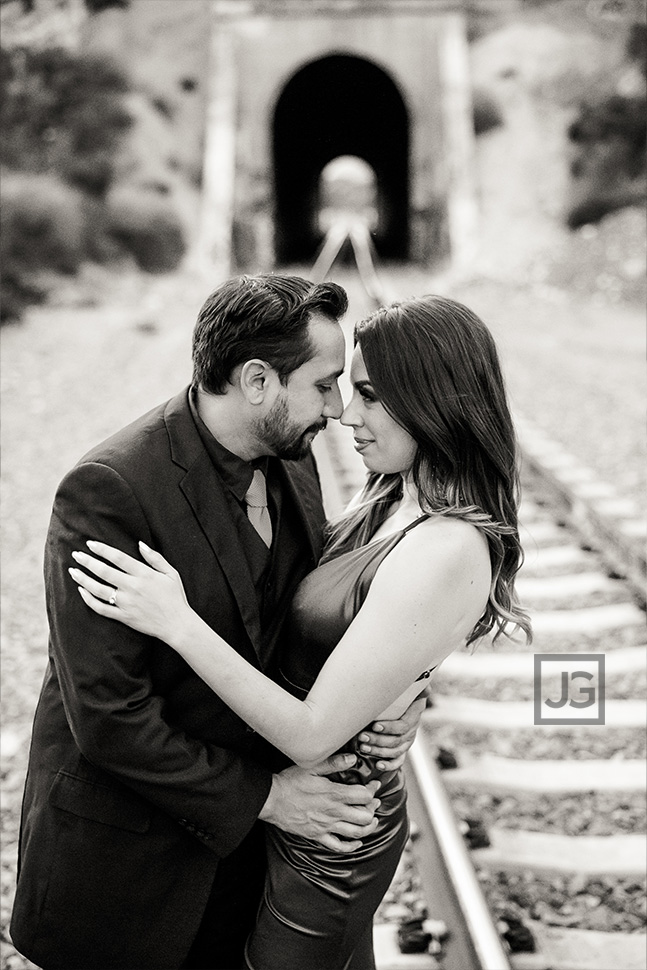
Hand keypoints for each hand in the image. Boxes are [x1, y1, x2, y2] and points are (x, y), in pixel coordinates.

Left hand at [69, 540, 193, 645]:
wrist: (177, 624)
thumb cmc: (175, 597)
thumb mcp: (171, 573)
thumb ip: (155, 558)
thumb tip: (140, 544)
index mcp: (144, 575)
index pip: (118, 558)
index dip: (103, 550)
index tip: (90, 543)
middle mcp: (133, 588)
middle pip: (104, 572)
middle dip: (88, 562)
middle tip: (76, 554)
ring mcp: (126, 603)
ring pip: (98, 590)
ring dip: (83, 579)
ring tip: (73, 571)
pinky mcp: (123, 616)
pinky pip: (101, 608)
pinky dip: (89, 600)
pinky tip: (81, 591)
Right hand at [259, 754, 381, 852]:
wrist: (272, 800)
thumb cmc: (290, 781)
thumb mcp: (311, 767)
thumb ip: (334, 763)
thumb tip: (353, 759)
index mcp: (334, 794)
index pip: (363, 796)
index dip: (372, 790)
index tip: (373, 785)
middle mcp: (333, 812)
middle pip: (364, 817)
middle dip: (373, 809)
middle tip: (374, 802)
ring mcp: (326, 826)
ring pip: (356, 833)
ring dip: (368, 827)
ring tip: (372, 820)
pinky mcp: (318, 836)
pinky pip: (339, 847)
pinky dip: (351, 846)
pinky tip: (357, 842)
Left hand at [354, 691, 428, 770]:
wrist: (403, 703)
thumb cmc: (402, 694)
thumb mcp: (410, 689)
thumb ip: (417, 688)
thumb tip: (427, 687)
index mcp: (414, 716)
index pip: (403, 726)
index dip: (389, 727)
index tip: (374, 725)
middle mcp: (411, 731)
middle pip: (396, 741)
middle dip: (378, 740)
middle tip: (362, 736)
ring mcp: (407, 742)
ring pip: (395, 752)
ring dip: (378, 751)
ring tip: (363, 747)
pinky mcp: (401, 750)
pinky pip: (398, 761)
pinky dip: (389, 765)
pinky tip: (378, 765)